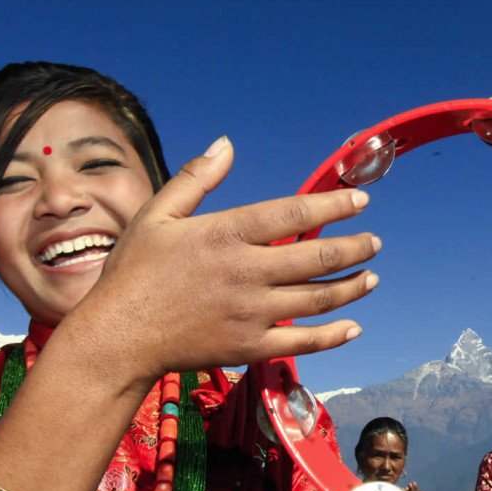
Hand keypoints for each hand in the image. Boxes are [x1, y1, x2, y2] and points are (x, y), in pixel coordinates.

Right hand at [71, 137, 380, 379]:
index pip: (293, 214)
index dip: (333, 207)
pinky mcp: (250, 347)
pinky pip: (304, 342)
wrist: (117, 337)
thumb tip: (225, 143)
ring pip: (318, 298)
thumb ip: (195, 178)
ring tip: (371, 277)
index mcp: (225, 234)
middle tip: (374, 243)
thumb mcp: (156, 214)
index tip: (361, 202)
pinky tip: (353, 326)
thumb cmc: (133, 272)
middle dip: (354, 248)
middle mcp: (245, 272)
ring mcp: (251, 313)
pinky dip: (333, 335)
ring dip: (352, 287)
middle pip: (317, 257)